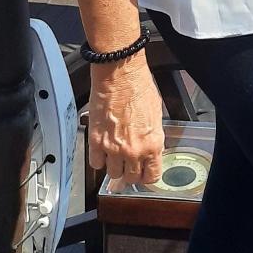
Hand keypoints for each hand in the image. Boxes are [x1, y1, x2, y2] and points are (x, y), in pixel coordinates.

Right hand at [86, 52, 165, 186]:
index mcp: (152, 144)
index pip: (151, 176)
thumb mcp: (157, 114)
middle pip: (131, 179)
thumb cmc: (139, 86)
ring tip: (116, 154)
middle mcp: (133, 150)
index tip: (145, 173)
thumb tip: (150, 147)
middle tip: (129, 163)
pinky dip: (99, 159)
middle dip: (131, 171)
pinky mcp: (96, 141)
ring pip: (113, 174)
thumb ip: (153, 136)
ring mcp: (113, 148)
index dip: (148, 175)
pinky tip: (103, 150)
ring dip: (114, 166)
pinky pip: (95, 163)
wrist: (120, 73)